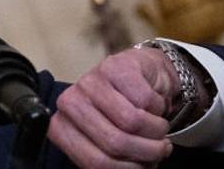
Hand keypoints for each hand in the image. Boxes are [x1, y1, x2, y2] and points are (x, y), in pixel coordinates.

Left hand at [47, 47, 179, 167]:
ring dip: (157, 130)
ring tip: (159, 129)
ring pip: (132, 121)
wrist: (139, 75)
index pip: (96, 162)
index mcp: (62, 128)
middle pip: (115, 142)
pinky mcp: (114, 66)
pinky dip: (159, 108)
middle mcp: (69, 103)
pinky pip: (145, 100)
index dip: (128, 168)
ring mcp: (90, 82)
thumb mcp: (109, 140)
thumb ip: (110, 157)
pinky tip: (154, 105)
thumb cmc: (121, 114)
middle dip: (147, 151)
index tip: (144, 166)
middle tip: (161, 148)